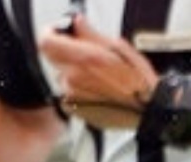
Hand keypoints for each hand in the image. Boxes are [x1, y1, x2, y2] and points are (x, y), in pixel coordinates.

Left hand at [37, 15, 157, 130]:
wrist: (143, 109)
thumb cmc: (137, 80)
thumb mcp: (119, 48)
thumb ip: (92, 35)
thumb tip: (78, 23)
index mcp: (84, 59)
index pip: (47, 43)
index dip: (49, 34)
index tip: (56, 31)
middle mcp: (72, 77)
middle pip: (53, 57)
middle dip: (63, 49)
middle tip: (81, 48)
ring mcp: (69, 94)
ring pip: (61, 73)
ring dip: (72, 69)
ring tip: (97, 73)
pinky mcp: (70, 107)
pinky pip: (66, 90)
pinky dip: (76, 86)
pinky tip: (95, 87)